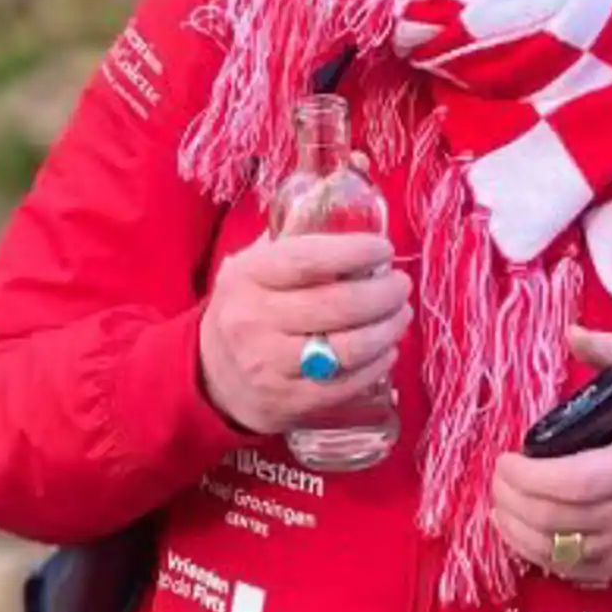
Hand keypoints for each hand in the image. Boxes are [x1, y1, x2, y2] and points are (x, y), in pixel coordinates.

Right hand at [199, 229, 411, 435]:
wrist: (210, 377)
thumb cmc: (246, 308)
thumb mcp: (252, 266)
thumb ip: (292, 240)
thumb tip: (345, 208)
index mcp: (248, 277)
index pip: (308, 260)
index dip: (354, 252)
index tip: (383, 249)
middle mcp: (255, 322)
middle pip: (337, 306)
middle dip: (383, 293)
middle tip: (401, 284)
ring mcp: (271, 367)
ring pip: (347, 349)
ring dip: (387, 329)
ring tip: (401, 314)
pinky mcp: (289, 403)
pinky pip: (346, 384)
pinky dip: (377, 364)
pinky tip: (387, 349)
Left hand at [490, 325, 611, 582]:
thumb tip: (571, 333)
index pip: (577, 482)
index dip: (530, 476)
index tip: (506, 457)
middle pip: (557, 518)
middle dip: (513, 497)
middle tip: (497, 473)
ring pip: (555, 548)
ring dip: (514, 523)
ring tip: (500, 495)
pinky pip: (563, 567)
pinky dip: (529, 548)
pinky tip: (514, 523)